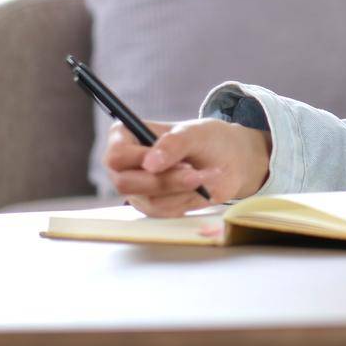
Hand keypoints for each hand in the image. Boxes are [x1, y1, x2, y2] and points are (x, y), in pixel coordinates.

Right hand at [103, 117, 271, 217]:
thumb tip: (149, 164)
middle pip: (126, 183)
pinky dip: (187, 200)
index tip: (172, 159)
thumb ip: (173, 144)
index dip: (139, 160)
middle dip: (165, 180)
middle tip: (194, 171)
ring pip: (149, 200)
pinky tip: (202, 187)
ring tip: (205, 174)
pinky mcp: (152, 207)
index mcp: (126, 137)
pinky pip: (164, 213)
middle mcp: (125, 165)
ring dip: (182, 189)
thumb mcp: (195, 133)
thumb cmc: (207, 139)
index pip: (117, 156)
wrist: (229, 161)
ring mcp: (137, 188)